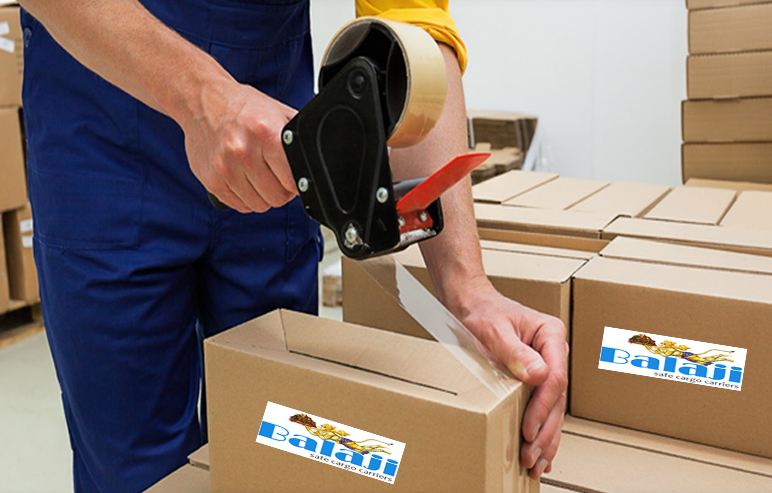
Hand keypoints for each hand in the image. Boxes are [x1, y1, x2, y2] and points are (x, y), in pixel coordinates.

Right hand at [181, 81, 298, 212]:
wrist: (203, 100)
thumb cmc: (243, 107)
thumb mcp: (278, 112)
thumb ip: (296, 138)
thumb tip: (313, 162)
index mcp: (265, 133)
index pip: (292, 181)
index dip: (297, 184)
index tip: (295, 179)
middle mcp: (243, 151)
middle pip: (276, 197)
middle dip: (282, 191)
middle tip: (278, 179)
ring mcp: (224, 167)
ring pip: (259, 205)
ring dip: (264, 196)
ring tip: (261, 178)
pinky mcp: (211, 180)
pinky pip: (239, 206)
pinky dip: (246, 198)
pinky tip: (245, 181)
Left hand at [455, 279, 568, 479]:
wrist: (470, 306)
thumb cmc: (482, 312)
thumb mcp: (494, 329)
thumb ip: (515, 351)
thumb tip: (539, 375)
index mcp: (551, 334)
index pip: (555, 377)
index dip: (542, 407)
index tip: (528, 429)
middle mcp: (553, 352)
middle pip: (557, 398)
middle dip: (544, 431)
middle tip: (531, 456)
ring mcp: (547, 365)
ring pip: (553, 408)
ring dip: (545, 437)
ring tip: (536, 464)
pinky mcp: (535, 378)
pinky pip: (543, 407)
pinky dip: (541, 430)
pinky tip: (541, 452)